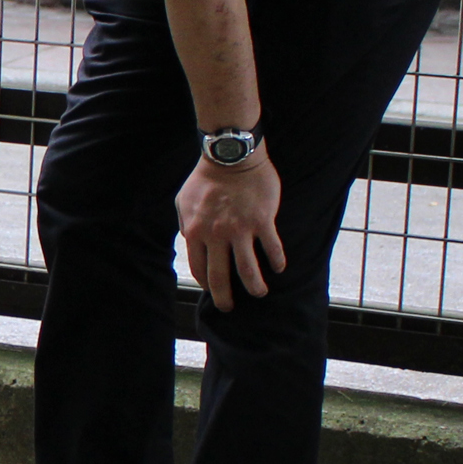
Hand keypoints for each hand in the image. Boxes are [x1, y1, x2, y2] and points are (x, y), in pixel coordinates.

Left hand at [179, 147, 286, 311]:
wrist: (231, 156)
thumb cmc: (205, 178)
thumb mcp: (183, 202)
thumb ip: (186, 225)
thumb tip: (191, 242)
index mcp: (196, 232)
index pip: (199, 268)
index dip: (206, 282)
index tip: (212, 288)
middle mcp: (217, 235)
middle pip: (221, 276)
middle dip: (225, 297)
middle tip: (229, 307)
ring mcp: (241, 229)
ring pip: (248, 269)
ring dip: (254, 286)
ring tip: (259, 293)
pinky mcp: (262, 221)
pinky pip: (272, 247)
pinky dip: (277, 260)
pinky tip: (279, 268)